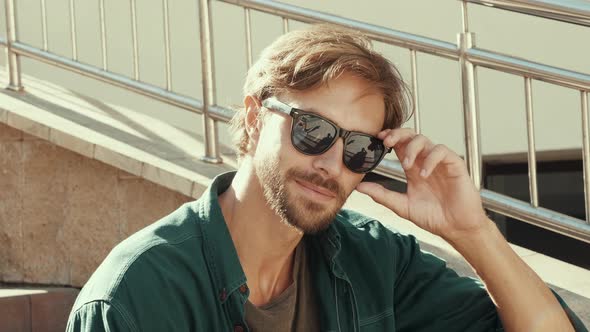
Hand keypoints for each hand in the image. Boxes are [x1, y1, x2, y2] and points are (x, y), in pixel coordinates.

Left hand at [356, 128, 488, 241]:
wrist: (456, 228)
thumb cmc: (433, 217)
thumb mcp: (402, 206)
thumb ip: (382, 195)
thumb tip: (359, 187)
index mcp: (413, 169)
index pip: (399, 145)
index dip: (389, 138)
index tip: (377, 139)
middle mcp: (425, 162)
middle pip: (411, 136)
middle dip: (398, 134)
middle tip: (386, 141)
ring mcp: (440, 162)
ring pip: (425, 140)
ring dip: (412, 148)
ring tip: (405, 165)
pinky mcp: (455, 165)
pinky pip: (442, 151)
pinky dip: (430, 159)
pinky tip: (423, 174)